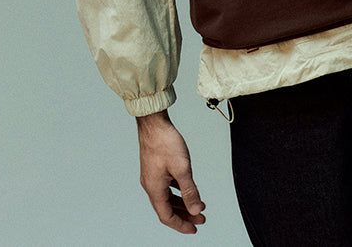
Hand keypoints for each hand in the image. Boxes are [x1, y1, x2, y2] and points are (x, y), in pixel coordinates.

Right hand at [136, 111, 206, 233]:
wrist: (154, 123)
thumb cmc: (165, 142)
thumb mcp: (182, 168)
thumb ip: (190, 191)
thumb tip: (195, 210)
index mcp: (155, 189)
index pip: (167, 216)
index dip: (181, 225)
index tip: (195, 229)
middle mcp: (151, 186)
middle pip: (167, 209)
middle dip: (185, 216)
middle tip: (201, 219)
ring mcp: (152, 177)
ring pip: (167, 198)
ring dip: (182, 204)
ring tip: (197, 207)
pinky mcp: (155, 169)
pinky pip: (166, 188)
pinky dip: (178, 193)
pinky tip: (187, 191)